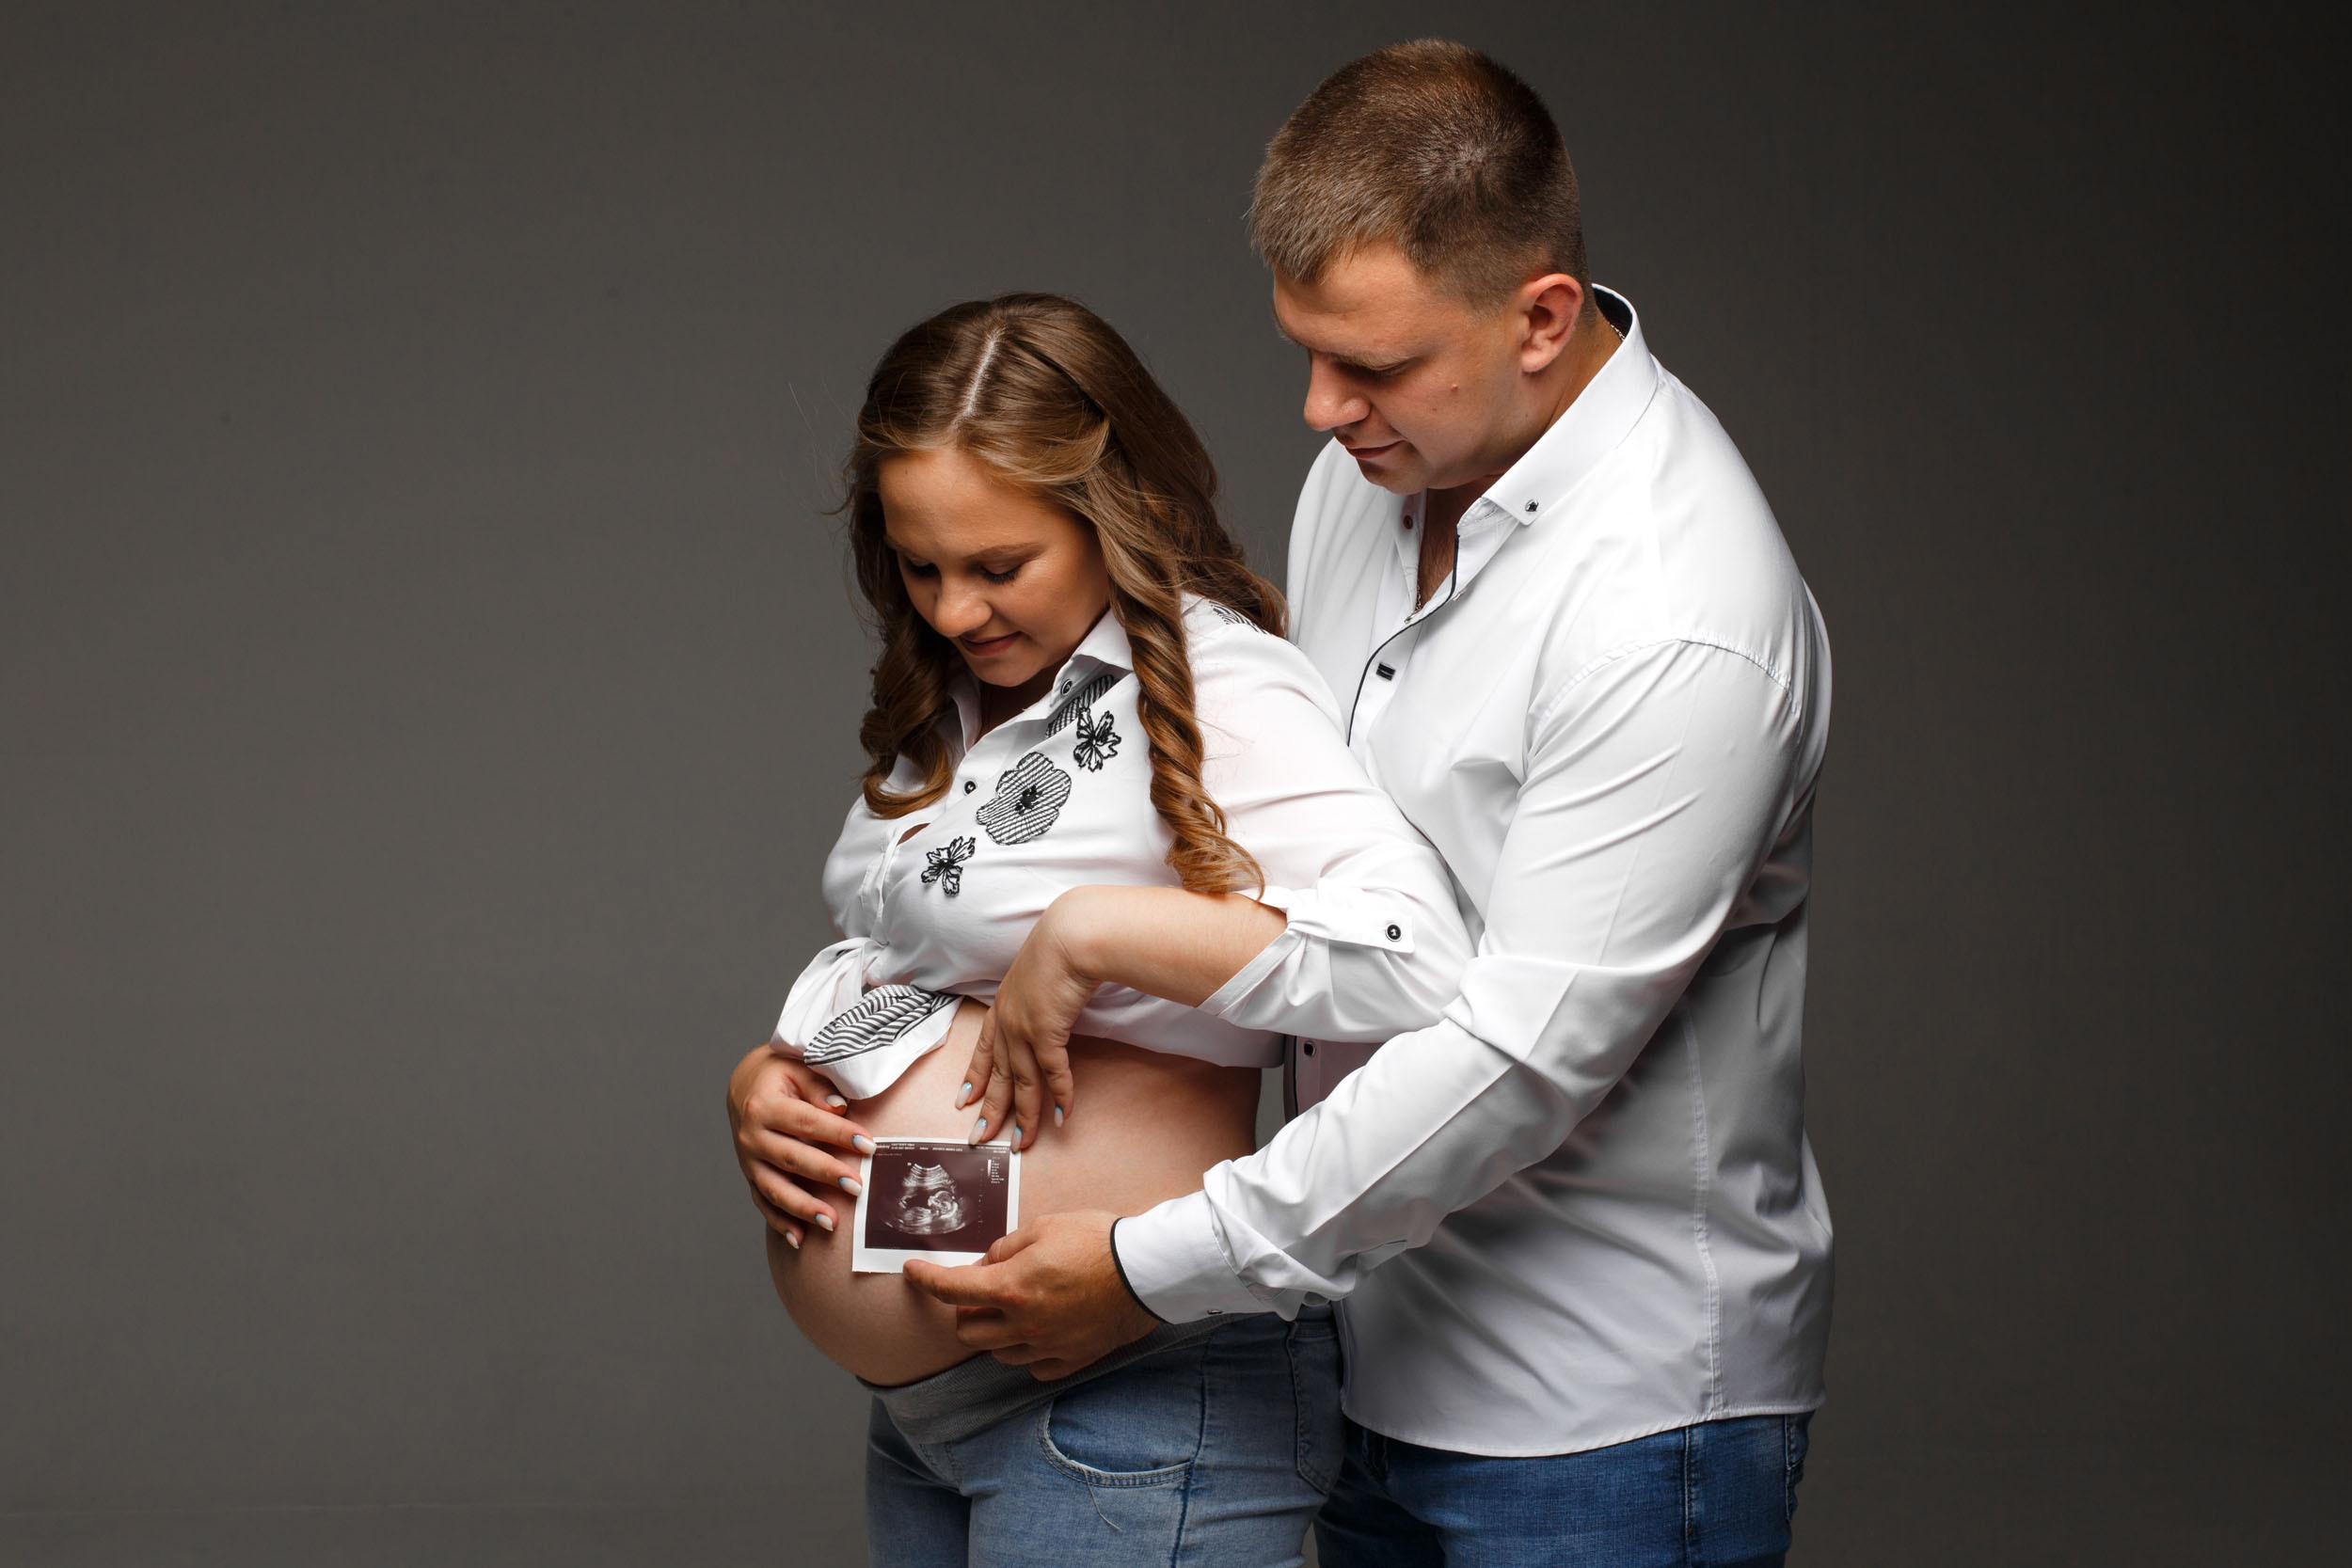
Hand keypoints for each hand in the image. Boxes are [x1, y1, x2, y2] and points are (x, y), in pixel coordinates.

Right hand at [725, 1043, 874, 1248]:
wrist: (745, 1085)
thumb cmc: (781, 1074)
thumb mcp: (798, 1067)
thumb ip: (819, 1087)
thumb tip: (840, 1108)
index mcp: (763, 1105)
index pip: (805, 1121)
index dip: (838, 1134)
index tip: (869, 1145)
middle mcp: (751, 1136)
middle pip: (792, 1158)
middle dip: (826, 1174)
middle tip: (857, 1187)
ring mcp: (748, 1160)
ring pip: (775, 1189)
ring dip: (803, 1208)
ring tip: (832, 1222)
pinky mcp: (750, 1176)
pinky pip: (763, 1203)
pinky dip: (780, 1222)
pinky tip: (800, 1239)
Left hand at [902, 1210, 1158, 1378]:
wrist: (1147, 1270)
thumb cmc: (1097, 1240)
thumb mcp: (1044, 1227)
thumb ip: (1007, 1246)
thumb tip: (989, 1263)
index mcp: (1010, 1288)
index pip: (951, 1289)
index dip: (925, 1279)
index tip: (913, 1272)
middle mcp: (1022, 1325)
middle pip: (967, 1330)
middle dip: (965, 1308)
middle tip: (982, 1288)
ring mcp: (1046, 1347)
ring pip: (997, 1352)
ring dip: (994, 1330)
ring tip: (1014, 1307)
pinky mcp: (1070, 1360)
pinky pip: (1032, 1365)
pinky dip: (1026, 1350)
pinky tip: (1038, 1329)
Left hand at [961, 891, 1100, 1149]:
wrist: (1070, 936)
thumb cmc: (1061, 948)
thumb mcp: (1039, 972)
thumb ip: (1038, 994)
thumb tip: (1047, 1005)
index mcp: (1003, 1006)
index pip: (984, 1050)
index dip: (974, 1078)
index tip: (964, 1102)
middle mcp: (1008, 1021)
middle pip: (998, 1076)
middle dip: (991, 1111)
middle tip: (981, 1139)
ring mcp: (1024, 1029)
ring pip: (1023, 1083)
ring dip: (1023, 1117)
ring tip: (1021, 1145)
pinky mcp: (1046, 1032)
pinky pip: (1052, 1074)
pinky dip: (1058, 1096)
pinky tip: (1060, 1117)